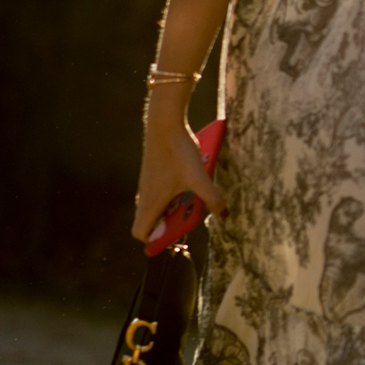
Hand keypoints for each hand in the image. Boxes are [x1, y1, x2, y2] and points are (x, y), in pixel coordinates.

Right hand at [133, 113, 226, 244]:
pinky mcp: (154, 174)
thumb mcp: (199, 178)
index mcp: (151, 202)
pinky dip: (174, 194)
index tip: (175, 236)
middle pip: (151, 222)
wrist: (165, 123)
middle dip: (170, 225)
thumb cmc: (178, 152)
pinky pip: (161, 193)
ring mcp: (148, 184)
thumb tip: (223, 215)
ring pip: (158, 207)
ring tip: (190, 200)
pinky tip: (190, 182)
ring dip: (174, 209)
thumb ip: (212, 198)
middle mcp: (146, 195)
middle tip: (188, 218)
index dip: (155, 240)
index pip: (141, 233)